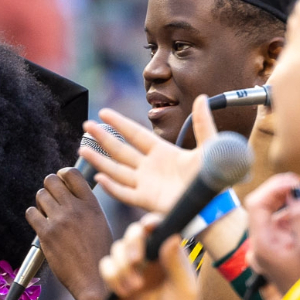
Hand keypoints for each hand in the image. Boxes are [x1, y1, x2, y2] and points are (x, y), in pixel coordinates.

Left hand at [26, 170, 113, 299]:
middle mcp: (76, 208)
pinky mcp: (47, 234)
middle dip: (49, 187)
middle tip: (51, 198)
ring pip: (40, 195)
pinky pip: (31, 213)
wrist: (94, 279)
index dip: (63, 174)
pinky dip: (33, 215)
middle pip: (52, 180)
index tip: (60, 180)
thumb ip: (86, 207)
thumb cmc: (99, 254)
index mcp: (91, 204)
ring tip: (47, 212)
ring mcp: (60, 220)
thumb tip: (72, 194)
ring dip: (41, 202)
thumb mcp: (100, 223)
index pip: (72, 174)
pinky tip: (40, 223)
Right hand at [82, 98, 218, 215]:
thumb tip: (203, 98)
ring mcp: (146, 184)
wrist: (216, 201)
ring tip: (82, 148)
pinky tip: (99, 178)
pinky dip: (111, 187)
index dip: (120, 124)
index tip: (104, 113)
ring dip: (100, 160)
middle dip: (103, 138)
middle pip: (120, 150)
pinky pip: (124, 193)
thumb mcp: (210, 145)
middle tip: (86, 125)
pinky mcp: (146, 200)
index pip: (135, 134)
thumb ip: (203, 122)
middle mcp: (150, 167)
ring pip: (116, 170)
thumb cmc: (215, 175)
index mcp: (163, 152)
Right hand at [100, 215, 205, 299]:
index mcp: (170, 258)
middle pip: (131, 236)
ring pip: (114, 252)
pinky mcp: (116, 290)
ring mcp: (132, 275)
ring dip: (121, 266)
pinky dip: (111, 277)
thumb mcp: (185, 290)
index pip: (157, 231)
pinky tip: (125, 293)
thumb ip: (176, 262)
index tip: (147, 227)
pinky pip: (105, 270)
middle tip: (137, 260)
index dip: (149, 224)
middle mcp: (150, 263)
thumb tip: (170, 234)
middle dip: (130, 244)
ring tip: (135, 288)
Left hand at [243, 173, 299, 299]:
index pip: (256, 204)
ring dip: (292, 204)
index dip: (274, 187)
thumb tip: (295, 191)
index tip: (296, 180)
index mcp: (261, 244)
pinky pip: (281, 226)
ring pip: (273, 216)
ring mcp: (266, 248)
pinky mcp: (276, 251)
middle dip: (284, 194)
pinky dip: (294, 216)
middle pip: (262, 207)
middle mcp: (259, 245)